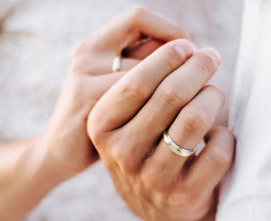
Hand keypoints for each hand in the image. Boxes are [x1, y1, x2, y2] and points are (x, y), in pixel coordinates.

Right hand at [42, 8, 188, 179]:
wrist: (62, 151)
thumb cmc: (104, 116)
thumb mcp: (119, 85)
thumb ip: (144, 65)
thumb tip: (188, 52)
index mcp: (95, 44)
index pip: (138, 18)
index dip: (171, 29)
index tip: (191, 50)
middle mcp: (87, 57)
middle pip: (148, 47)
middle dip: (186, 57)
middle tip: (207, 67)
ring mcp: (85, 84)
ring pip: (146, 79)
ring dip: (179, 87)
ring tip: (198, 100)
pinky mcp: (89, 114)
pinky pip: (138, 109)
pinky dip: (164, 114)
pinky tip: (176, 125)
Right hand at [87, 38, 234, 220]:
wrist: (157, 207)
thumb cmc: (145, 149)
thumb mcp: (125, 122)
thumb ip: (141, 89)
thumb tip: (184, 51)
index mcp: (102, 128)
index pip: (136, 82)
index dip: (166, 57)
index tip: (185, 45)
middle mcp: (122, 153)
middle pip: (170, 95)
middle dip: (198, 67)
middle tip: (210, 56)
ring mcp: (152, 178)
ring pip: (195, 118)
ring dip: (213, 96)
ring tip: (215, 92)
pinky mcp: (183, 196)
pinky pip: (218, 150)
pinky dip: (225, 135)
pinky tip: (217, 136)